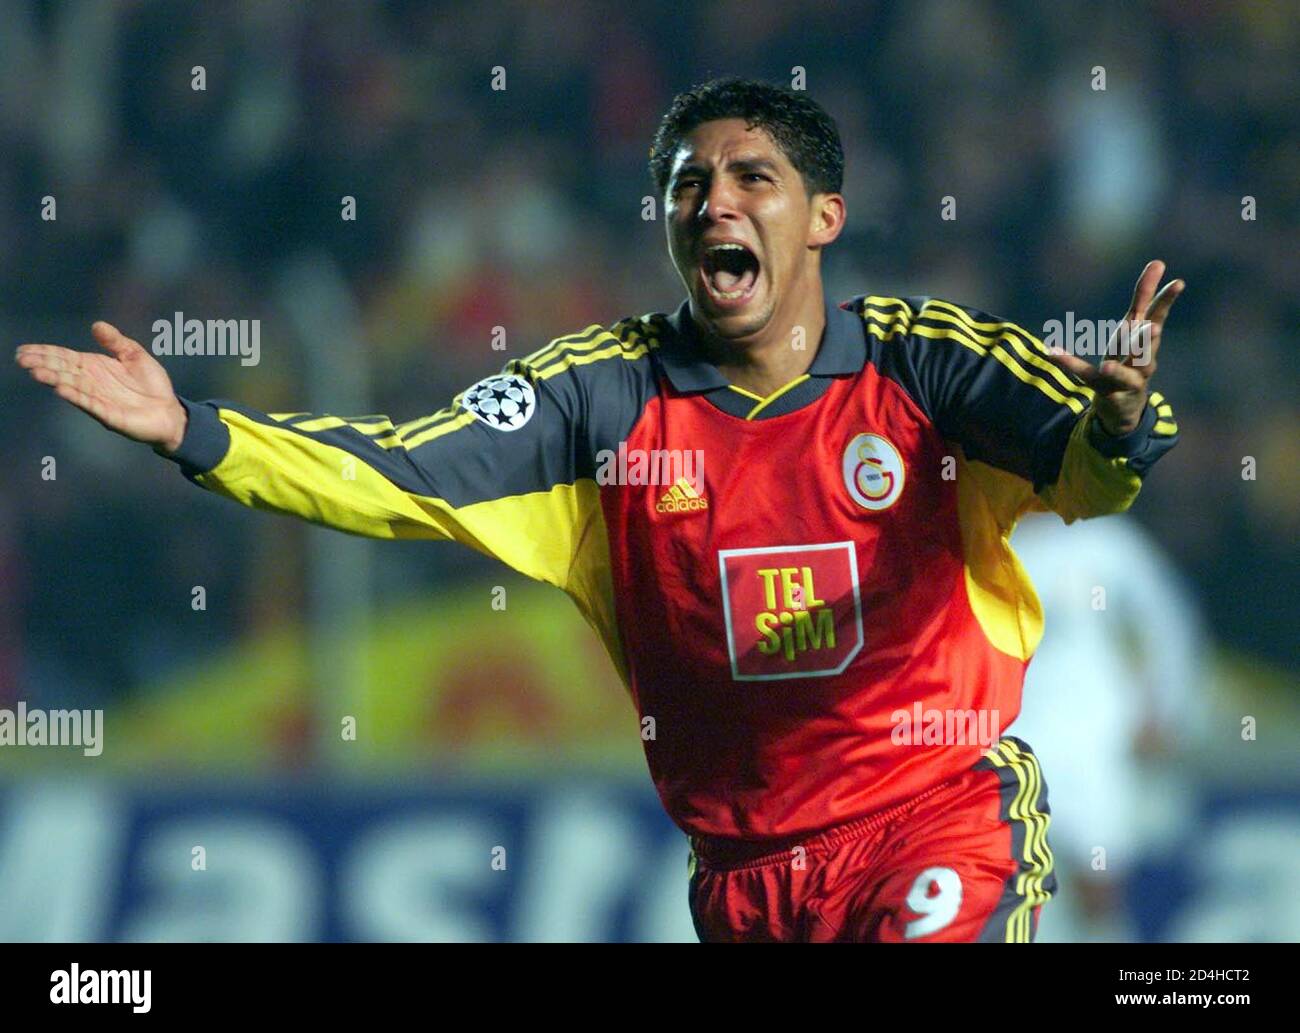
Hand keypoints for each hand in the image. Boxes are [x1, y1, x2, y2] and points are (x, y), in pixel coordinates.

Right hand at [15, 321, 188, 452]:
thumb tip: (96, 325)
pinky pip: (90, 404)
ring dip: (54, 380)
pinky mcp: (110, 415)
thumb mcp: (135, 356)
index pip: (66, 358)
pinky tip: (61, 390)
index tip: (25, 350)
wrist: (170, 411)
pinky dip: (76, 397)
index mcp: (95, 367)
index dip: (46, 353)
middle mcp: (93, 383)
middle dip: (43, 364)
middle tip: (22, 359)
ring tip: (36, 372)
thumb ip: (116, 341)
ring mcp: (99, 399)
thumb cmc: (152, 385)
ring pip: (72, 387)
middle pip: (64, 371)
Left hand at [1047, 260, 1183, 435]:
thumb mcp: (1134, 328)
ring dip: (1118, 370)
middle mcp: (1141, 361)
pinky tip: (1054, 352)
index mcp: (1143, 341)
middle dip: (1149, 340)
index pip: (1155, 317)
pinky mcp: (1107, 392)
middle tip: (1153, 328)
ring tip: (1108, 365)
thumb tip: (1159, 261)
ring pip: (1127, 374)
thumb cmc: (1130, 360)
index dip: (1164, 300)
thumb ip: (1142, 298)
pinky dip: (1070, 364)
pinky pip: (1086, 376)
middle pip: (1147, 349)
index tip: (1178, 282)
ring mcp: (1126, 380)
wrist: (1126, 407)